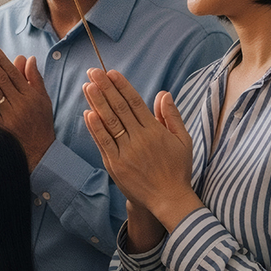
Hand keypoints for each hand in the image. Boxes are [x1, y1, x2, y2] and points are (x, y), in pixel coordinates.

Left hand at [0, 43, 54, 167]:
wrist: (40, 153)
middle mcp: (20, 104)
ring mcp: (9, 117)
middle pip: (1, 79)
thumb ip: (34, 78)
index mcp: (30, 95)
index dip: (0, 58)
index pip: (12, 72)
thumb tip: (28, 58)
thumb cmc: (40, 124)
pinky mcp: (0, 129)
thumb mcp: (43, 100)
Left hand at [82, 69, 202, 231]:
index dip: (122, 86)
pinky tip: (88, 113)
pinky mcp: (115, 165)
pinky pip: (103, 143)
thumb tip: (163, 93)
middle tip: (93, 72)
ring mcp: (126, 152)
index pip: (135, 103)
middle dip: (105, 88)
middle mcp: (140, 139)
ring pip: (109, 123)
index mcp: (155, 131)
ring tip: (87, 86)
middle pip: (119, 108)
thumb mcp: (183, 141)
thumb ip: (172, 116)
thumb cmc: (178, 169)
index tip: (111, 73)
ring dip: (97, 103)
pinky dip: (95, 128)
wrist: (169, 199)